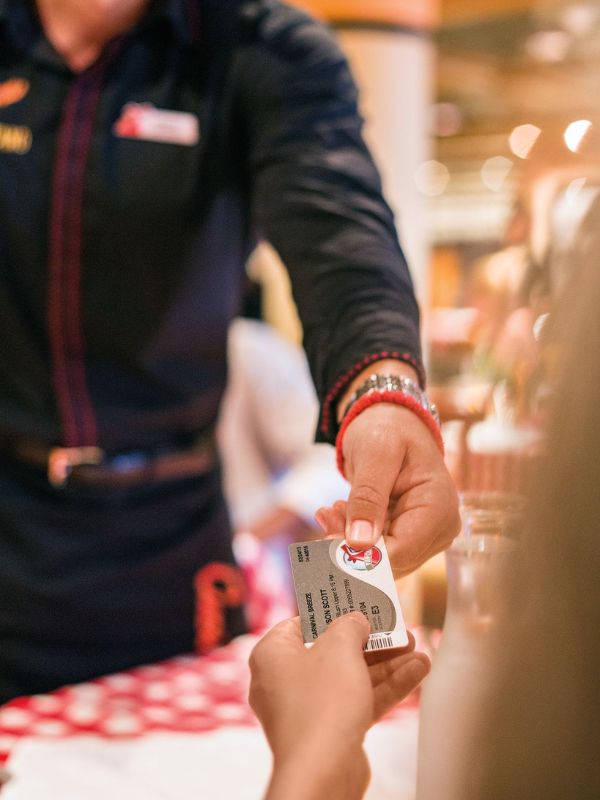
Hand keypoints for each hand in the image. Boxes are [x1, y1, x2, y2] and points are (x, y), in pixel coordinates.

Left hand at [249, 614, 429, 799]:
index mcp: (272, 654)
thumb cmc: (323, 701)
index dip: (331, 612)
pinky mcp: (329, 732)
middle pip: (332, 651)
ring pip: (350, 677)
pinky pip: (358, 701)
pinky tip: (418, 672)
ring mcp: (307, 709)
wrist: (323, 772)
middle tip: (398, 629)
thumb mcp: (340, 647)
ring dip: (386, 664)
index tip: (357, 605)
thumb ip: (350, 626)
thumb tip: (355, 621)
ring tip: (418, 649)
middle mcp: (284, 681)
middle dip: (370, 641)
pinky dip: (385, 688)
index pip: (301, 623)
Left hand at [316, 403, 459, 575]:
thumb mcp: (375, 454)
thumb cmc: (387, 429)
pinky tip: (338, 513)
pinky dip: (351, 535)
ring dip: (347, 539)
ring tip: (330, 510)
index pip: (400, 551)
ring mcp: (425, 536)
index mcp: (439, 507)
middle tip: (326, 515)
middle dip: (351, 545)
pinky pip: (376, 550)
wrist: (391, 422)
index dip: (361, 554)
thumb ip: (368, 497)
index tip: (326, 539)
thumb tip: (359, 543)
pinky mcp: (408, 536)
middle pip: (390, 561)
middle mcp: (439, 529)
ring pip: (379, 560)